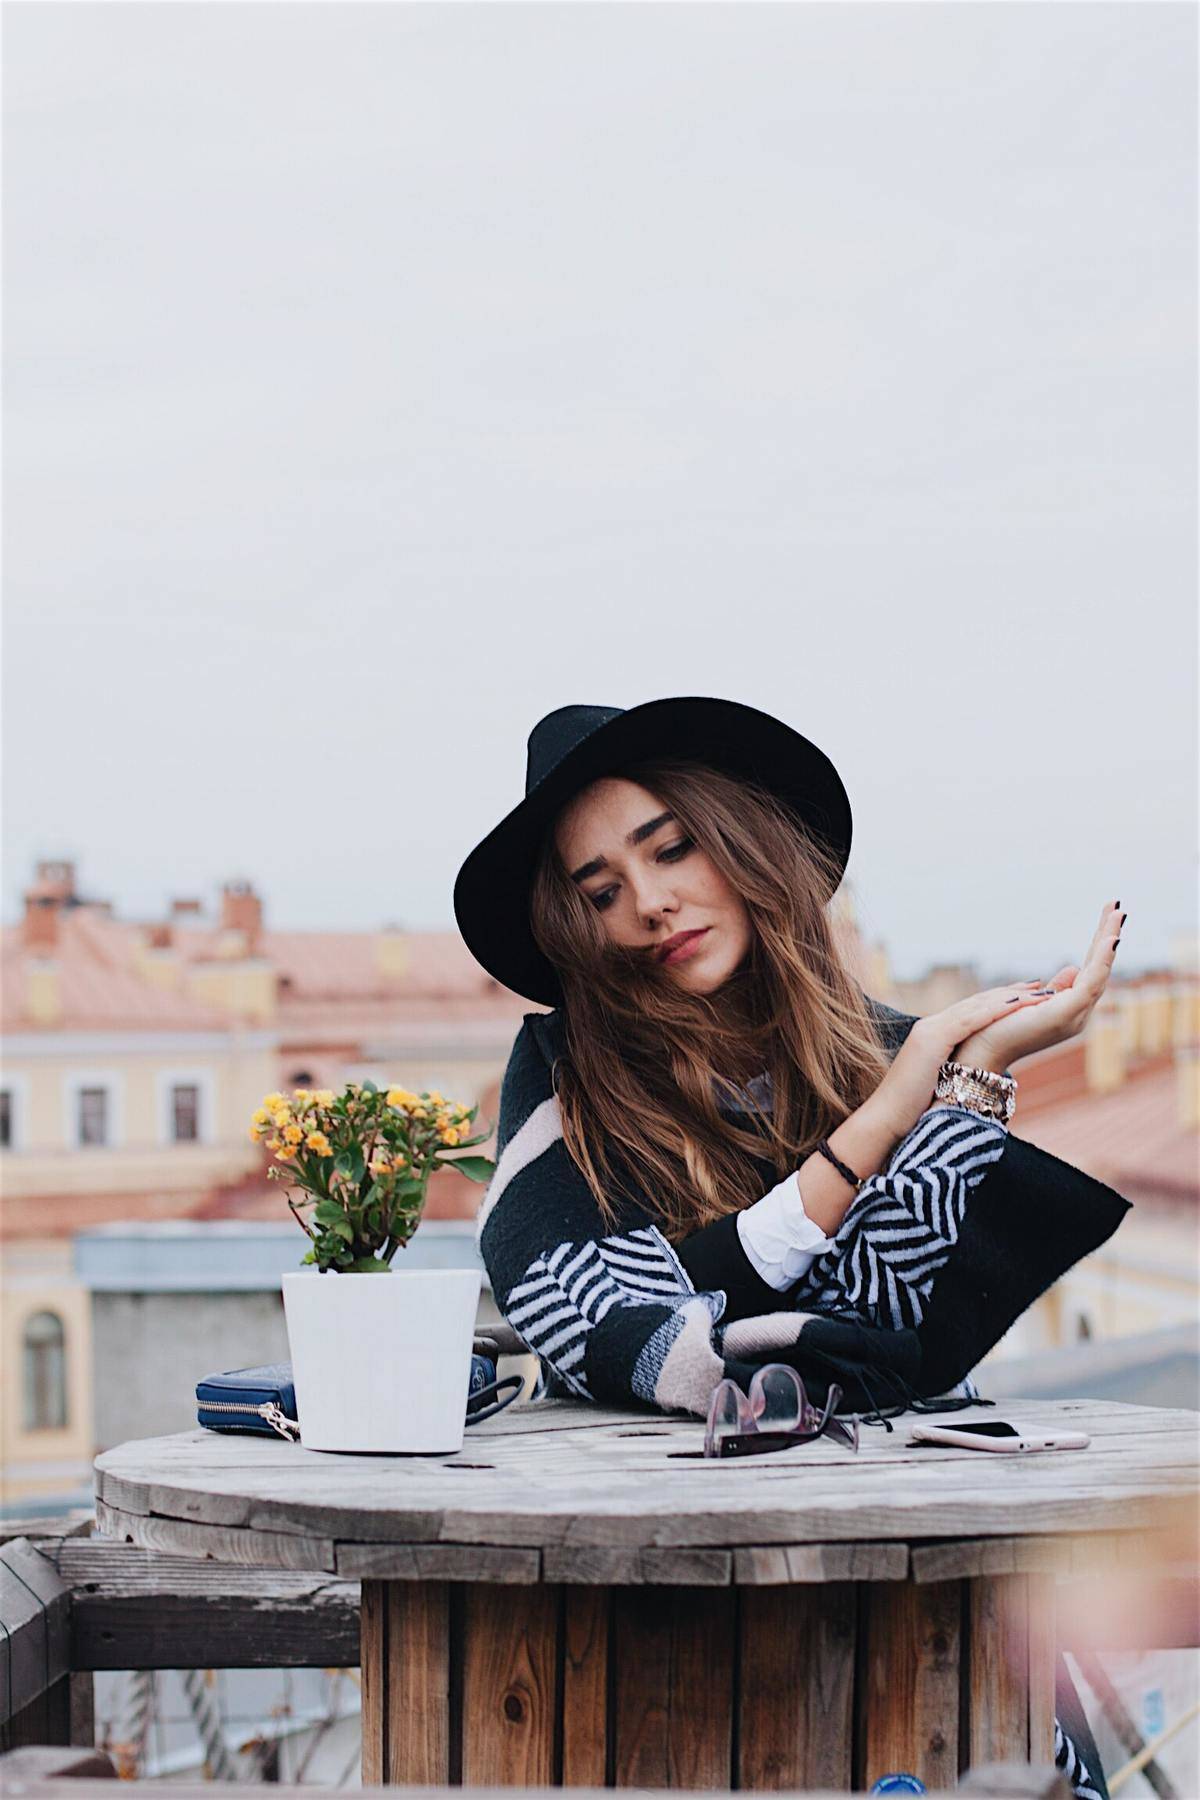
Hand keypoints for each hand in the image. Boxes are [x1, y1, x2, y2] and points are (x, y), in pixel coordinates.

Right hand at [871, 979, 1058, 1140]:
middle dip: (1009, 992)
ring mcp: (931, 1030)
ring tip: (1038, 991)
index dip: (998, 1002)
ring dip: (1010, 998)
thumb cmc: (908, 1109)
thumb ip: (952, 1071)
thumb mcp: (935, 1082)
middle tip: (1039, 985)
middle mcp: (931, 1026)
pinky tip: (1018, 1004)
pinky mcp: (934, 1040)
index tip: (1024, 997)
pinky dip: (996, 1010)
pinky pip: (971, 1020)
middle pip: (977, 1002)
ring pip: (978, 1006)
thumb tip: (972, 1077)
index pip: (971, 1011)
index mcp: (932, 1035)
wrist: (884, 1118)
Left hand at [952, 901, 1123, 1074]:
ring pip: (1100, 972)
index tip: (1107, 916)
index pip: (1090, 970)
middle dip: (1109, 936)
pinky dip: (1101, 960)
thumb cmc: (1000, 1027)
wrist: (981, 1051)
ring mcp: (1074, 1015)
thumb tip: (1074, 967)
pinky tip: (1109, 939)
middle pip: (1099, 968)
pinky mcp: (1065, 1014)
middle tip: (1118, 906)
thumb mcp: (1032, 1000)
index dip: (1099, 945)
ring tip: (1118, 914)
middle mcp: (1078, 1014)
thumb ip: (1056, 988)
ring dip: (1109, 942)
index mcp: (1070, 1009)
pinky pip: (1090, 983)